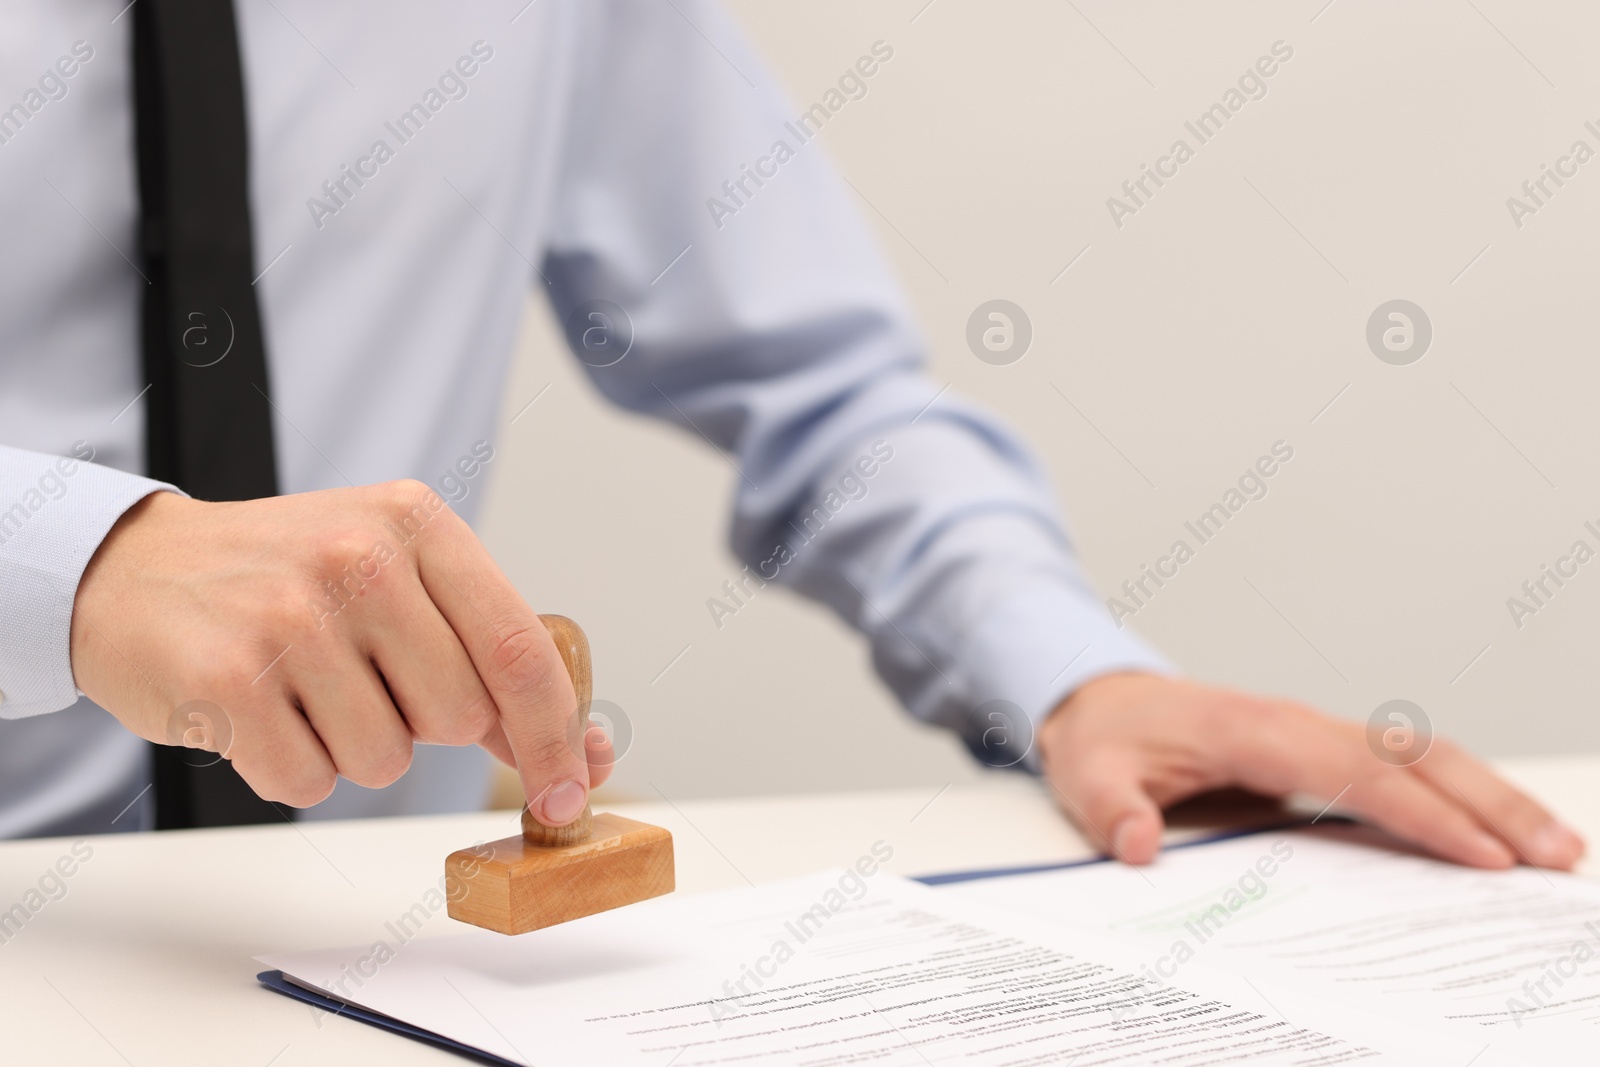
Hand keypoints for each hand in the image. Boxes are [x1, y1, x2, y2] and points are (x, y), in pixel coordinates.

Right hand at [70, 483, 612, 823]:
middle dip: (425, 726)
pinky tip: (262, 710)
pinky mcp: (228, 681)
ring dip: (353, 748)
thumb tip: (578, 752)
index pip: (519, 647)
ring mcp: (291, 617)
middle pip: (460, 715)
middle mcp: (360, 558)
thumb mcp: (397, 576)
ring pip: (387, 759)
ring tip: (304, 686)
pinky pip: (309, 782)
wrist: (134, 571)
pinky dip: (293, 767)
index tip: (569, 790)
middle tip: (365, 680)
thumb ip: (486, 655)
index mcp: (417, 523)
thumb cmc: (284, 577)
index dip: (555, 734)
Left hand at [1039, 672, 1584, 869]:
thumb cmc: (1104, 738)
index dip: (1421, 814)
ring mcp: (1314, 730)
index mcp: (1254, 731)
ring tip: (1556, 847)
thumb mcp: (1087, 776)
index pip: (1355, 773)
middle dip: (1489, 803)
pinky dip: (1459, 792)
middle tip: (1555, 854)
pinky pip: (1402, 767)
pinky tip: (1496, 832)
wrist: (1098, 699)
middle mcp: (1298, 723)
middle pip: (1412, 756)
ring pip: (1421, 755)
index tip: (1480, 854)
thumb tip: (1135, 845)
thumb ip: (1110, 810)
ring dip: (1490, 795)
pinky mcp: (1319, 746)